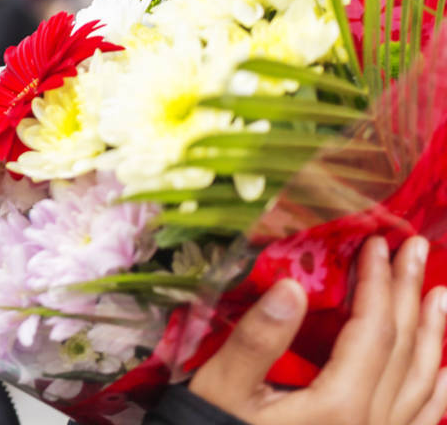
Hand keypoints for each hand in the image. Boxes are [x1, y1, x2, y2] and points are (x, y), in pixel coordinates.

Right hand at [190, 236, 446, 424]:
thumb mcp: (224, 390)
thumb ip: (257, 340)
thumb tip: (291, 285)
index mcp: (338, 406)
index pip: (372, 330)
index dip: (377, 283)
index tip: (376, 242)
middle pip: (405, 350)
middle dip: (410, 294)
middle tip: (417, 248)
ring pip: (423, 385)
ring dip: (435, 335)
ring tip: (441, 295)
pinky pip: (421, 421)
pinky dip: (439, 393)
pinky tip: (446, 373)